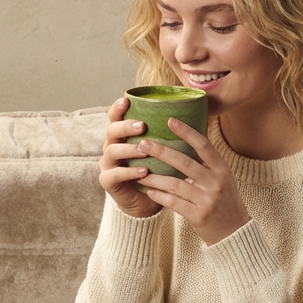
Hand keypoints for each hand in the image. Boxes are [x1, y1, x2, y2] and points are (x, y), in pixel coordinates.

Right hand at [98, 97, 161, 218]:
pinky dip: (129, 172)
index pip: (115, 117)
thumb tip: (194, 115)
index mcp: (123, 136)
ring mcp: (108, 164)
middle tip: (142, 126)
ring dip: (129, 149)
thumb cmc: (156, 172)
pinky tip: (143, 171)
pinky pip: (115, 174)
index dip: (118, 109)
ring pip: (112, 151)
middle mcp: (112, 146)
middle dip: (126, 127)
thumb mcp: (162, 152)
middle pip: (111, 131)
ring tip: (144, 150)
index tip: (127, 100)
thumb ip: (168, 136)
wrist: (145, 201)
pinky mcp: (108, 181)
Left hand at [135, 119, 250, 245]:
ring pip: (175, 184)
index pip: (203, 145)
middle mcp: (215, 182)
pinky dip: (159, 196)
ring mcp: (207, 200)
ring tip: (140, 172)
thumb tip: (188, 138)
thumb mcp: (223, 178)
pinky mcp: (198, 216)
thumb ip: (207, 162)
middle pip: (184, 162)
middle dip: (161, 152)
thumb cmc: (225, 201)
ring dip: (155, 177)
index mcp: (222, 169)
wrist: (235, 232)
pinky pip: (174, 203)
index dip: (187, 132)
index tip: (170, 120)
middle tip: (143, 144)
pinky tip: (149, 191)